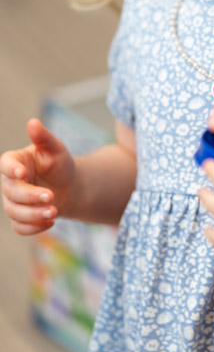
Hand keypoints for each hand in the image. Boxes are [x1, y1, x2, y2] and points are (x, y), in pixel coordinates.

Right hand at [0, 119, 75, 235]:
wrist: (69, 186)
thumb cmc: (59, 163)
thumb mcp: (55, 149)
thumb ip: (43, 137)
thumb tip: (33, 122)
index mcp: (15, 162)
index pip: (5, 165)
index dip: (11, 169)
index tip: (23, 173)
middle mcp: (9, 182)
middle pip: (11, 192)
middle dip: (31, 196)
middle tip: (51, 197)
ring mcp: (13, 201)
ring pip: (15, 212)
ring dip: (34, 214)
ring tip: (54, 211)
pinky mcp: (20, 217)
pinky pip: (19, 227)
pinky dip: (33, 228)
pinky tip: (51, 222)